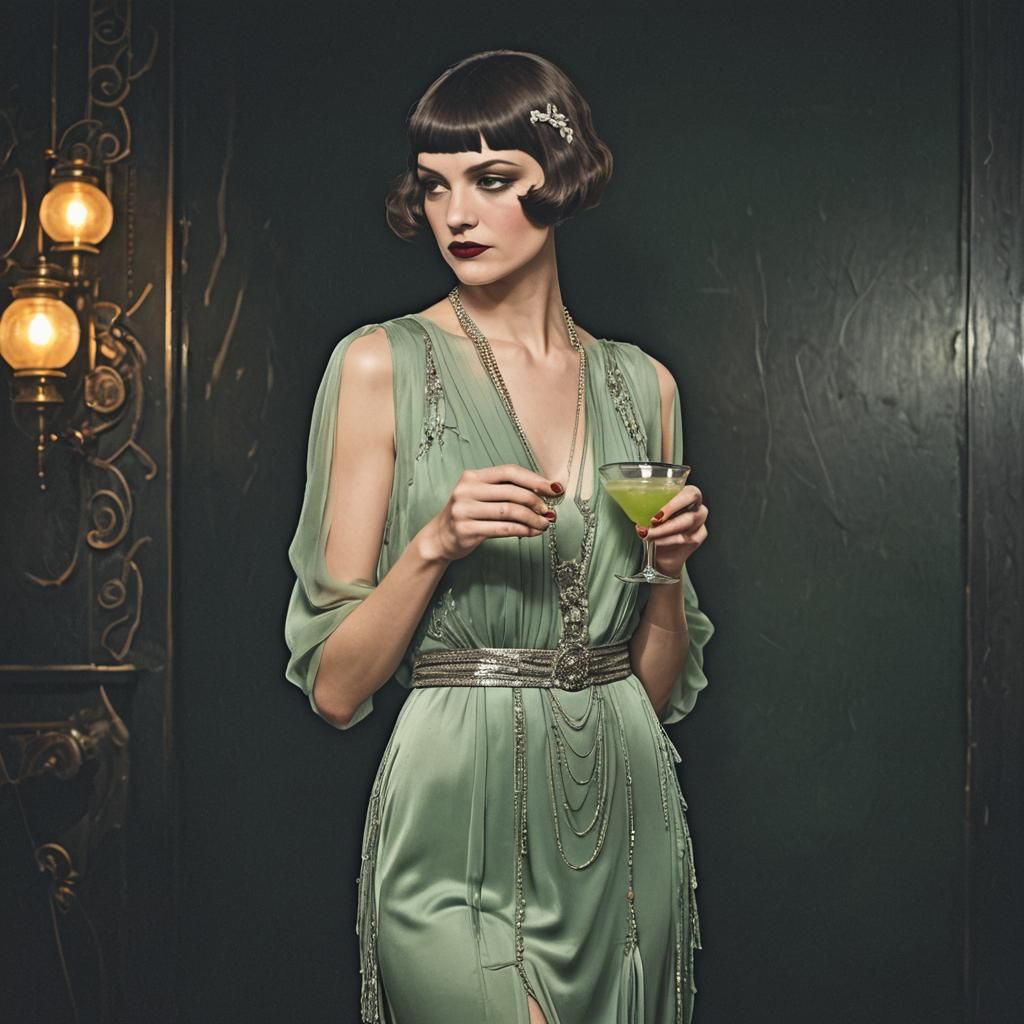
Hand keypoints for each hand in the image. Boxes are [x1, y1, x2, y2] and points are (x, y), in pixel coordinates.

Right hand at [426, 464, 562, 562]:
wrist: (439, 538)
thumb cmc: (468, 515)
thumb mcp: (481, 496)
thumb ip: (506, 491)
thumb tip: (544, 492)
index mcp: (472, 477)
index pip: (509, 471)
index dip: (534, 479)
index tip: (554, 488)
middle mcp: (466, 490)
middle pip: (512, 492)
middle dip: (537, 501)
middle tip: (549, 511)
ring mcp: (464, 510)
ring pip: (510, 511)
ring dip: (533, 518)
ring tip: (544, 524)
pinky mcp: (466, 530)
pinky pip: (503, 529)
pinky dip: (523, 530)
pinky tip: (533, 532)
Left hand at [635, 483, 708, 578]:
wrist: (661, 551)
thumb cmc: (656, 525)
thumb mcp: (650, 511)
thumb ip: (648, 506)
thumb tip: (634, 505)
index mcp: (687, 495)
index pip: (690, 494)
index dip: (675, 505)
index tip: (657, 516)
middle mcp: (698, 508)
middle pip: (690, 515)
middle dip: (667, 523)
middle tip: (651, 526)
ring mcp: (700, 523)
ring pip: (686, 528)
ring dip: (663, 533)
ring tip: (648, 535)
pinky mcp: (698, 537)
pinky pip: (685, 539)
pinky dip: (667, 541)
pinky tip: (657, 542)